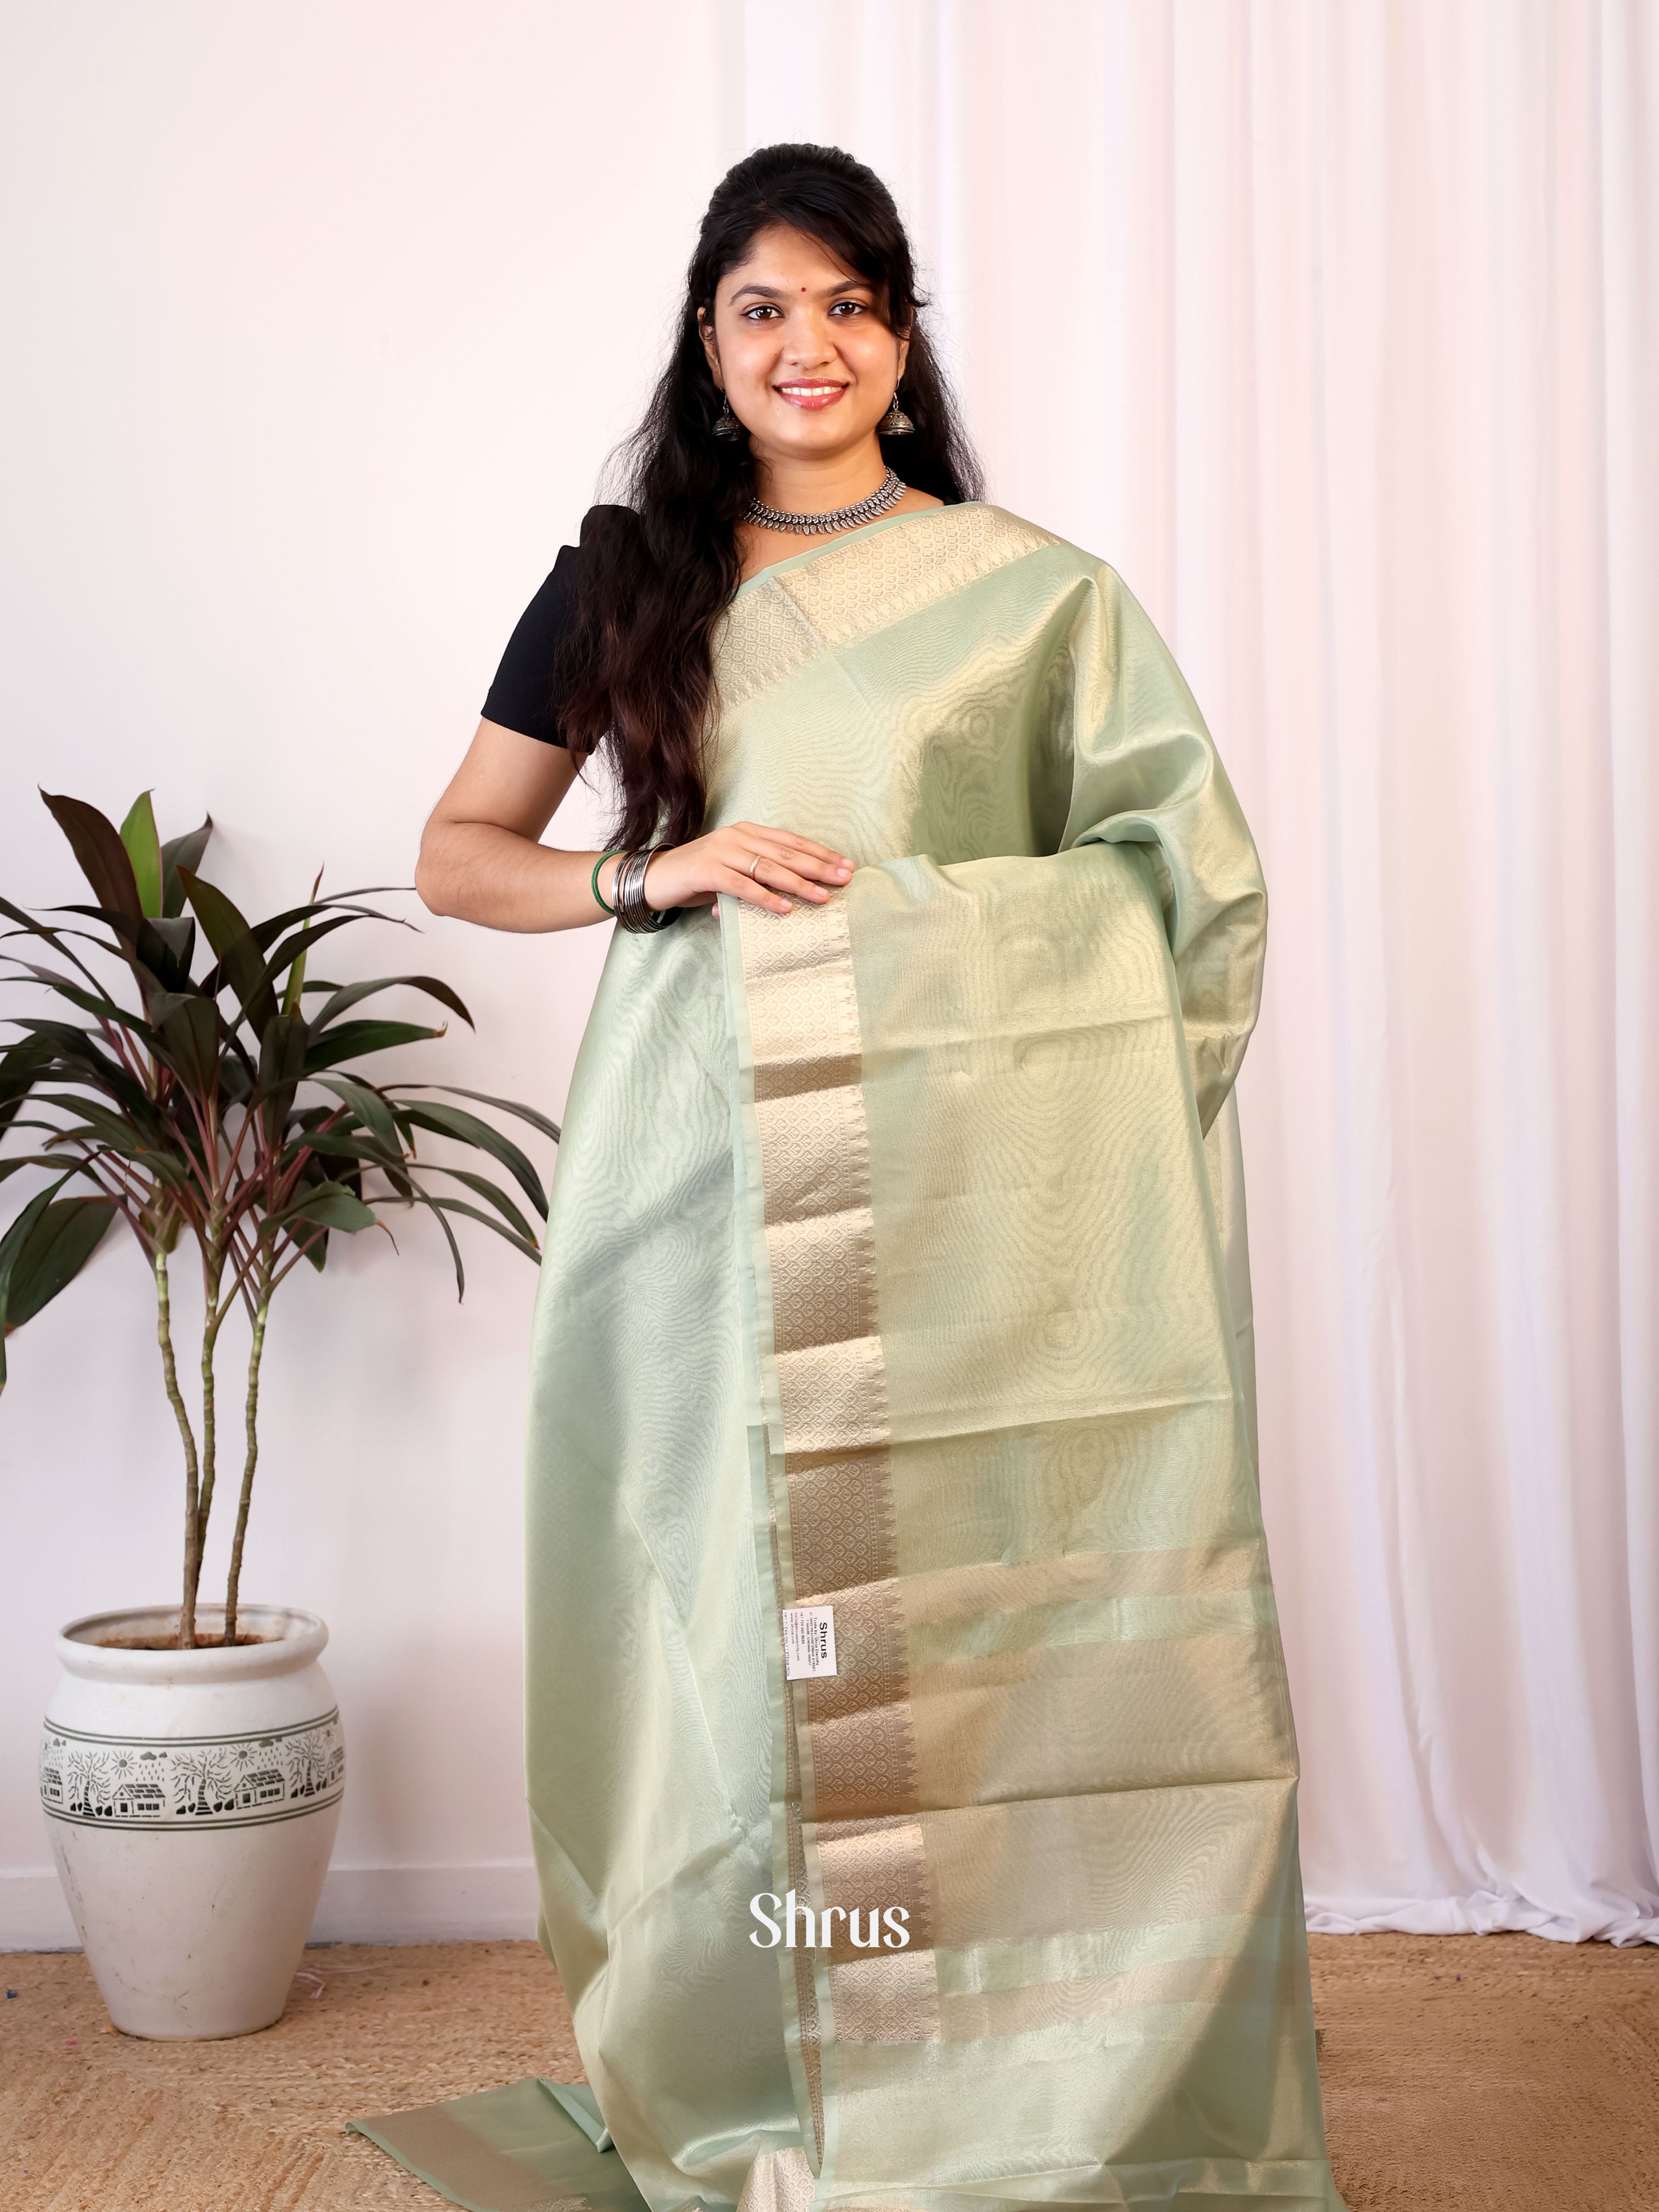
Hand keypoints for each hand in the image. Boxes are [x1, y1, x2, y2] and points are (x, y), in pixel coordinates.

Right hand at [634, 823, 853, 916]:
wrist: (654, 878)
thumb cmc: (698, 877)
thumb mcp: (733, 870)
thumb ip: (759, 874)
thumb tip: (797, 890)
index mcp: (746, 832)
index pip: (791, 841)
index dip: (820, 853)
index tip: (846, 865)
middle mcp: (736, 836)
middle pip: (786, 853)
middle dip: (819, 866)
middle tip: (845, 879)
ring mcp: (721, 851)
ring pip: (768, 868)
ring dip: (798, 884)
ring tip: (822, 897)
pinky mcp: (707, 871)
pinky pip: (743, 886)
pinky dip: (766, 898)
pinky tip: (785, 908)